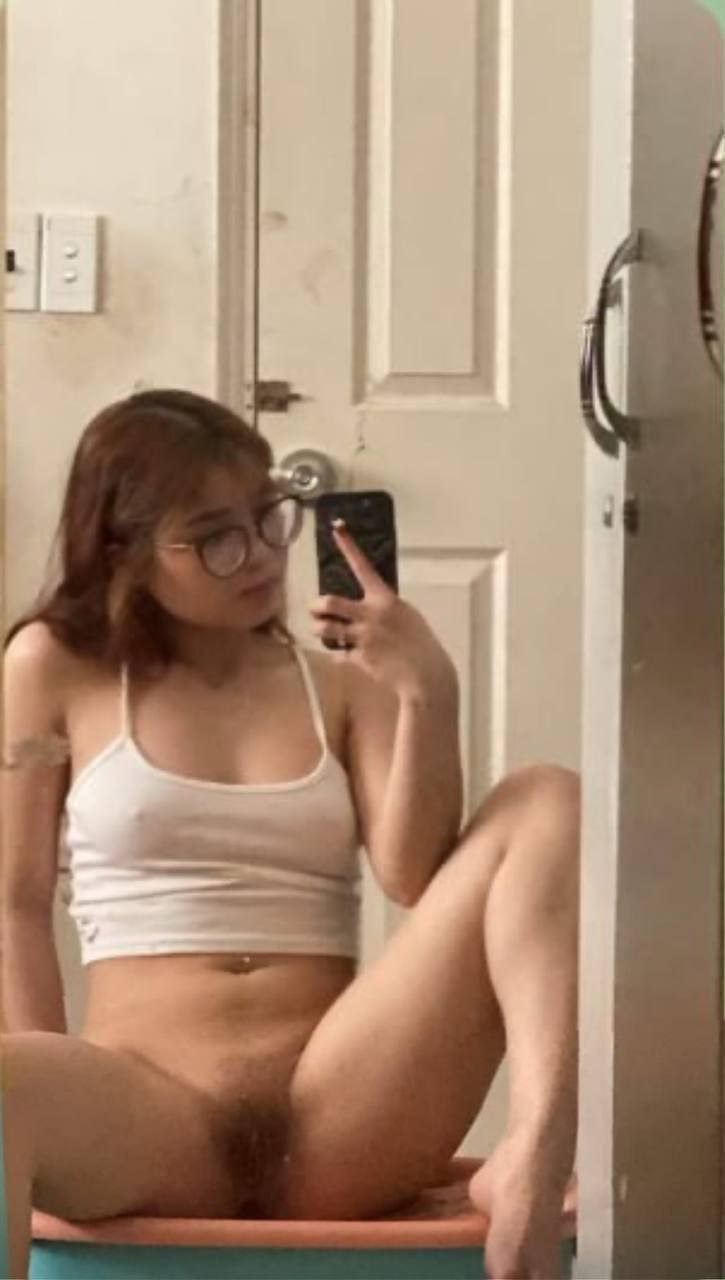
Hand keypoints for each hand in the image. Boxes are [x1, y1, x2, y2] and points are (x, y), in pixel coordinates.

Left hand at [309, 519, 457, 702]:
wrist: (425, 675)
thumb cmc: (420, 644)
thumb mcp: (406, 616)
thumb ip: (385, 608)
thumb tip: (368, 606)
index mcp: (385, 599)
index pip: (363, 566)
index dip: (348, 546)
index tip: (336, 527)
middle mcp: (370, 614)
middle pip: (330, 602)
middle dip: (316, 605)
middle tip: (314, 608)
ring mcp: (362, 637)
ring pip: (326, 628)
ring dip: (318, 629)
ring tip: (318, 629)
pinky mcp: (358, 657)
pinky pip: (338, 654)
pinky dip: (338, 654)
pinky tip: (344, 655)